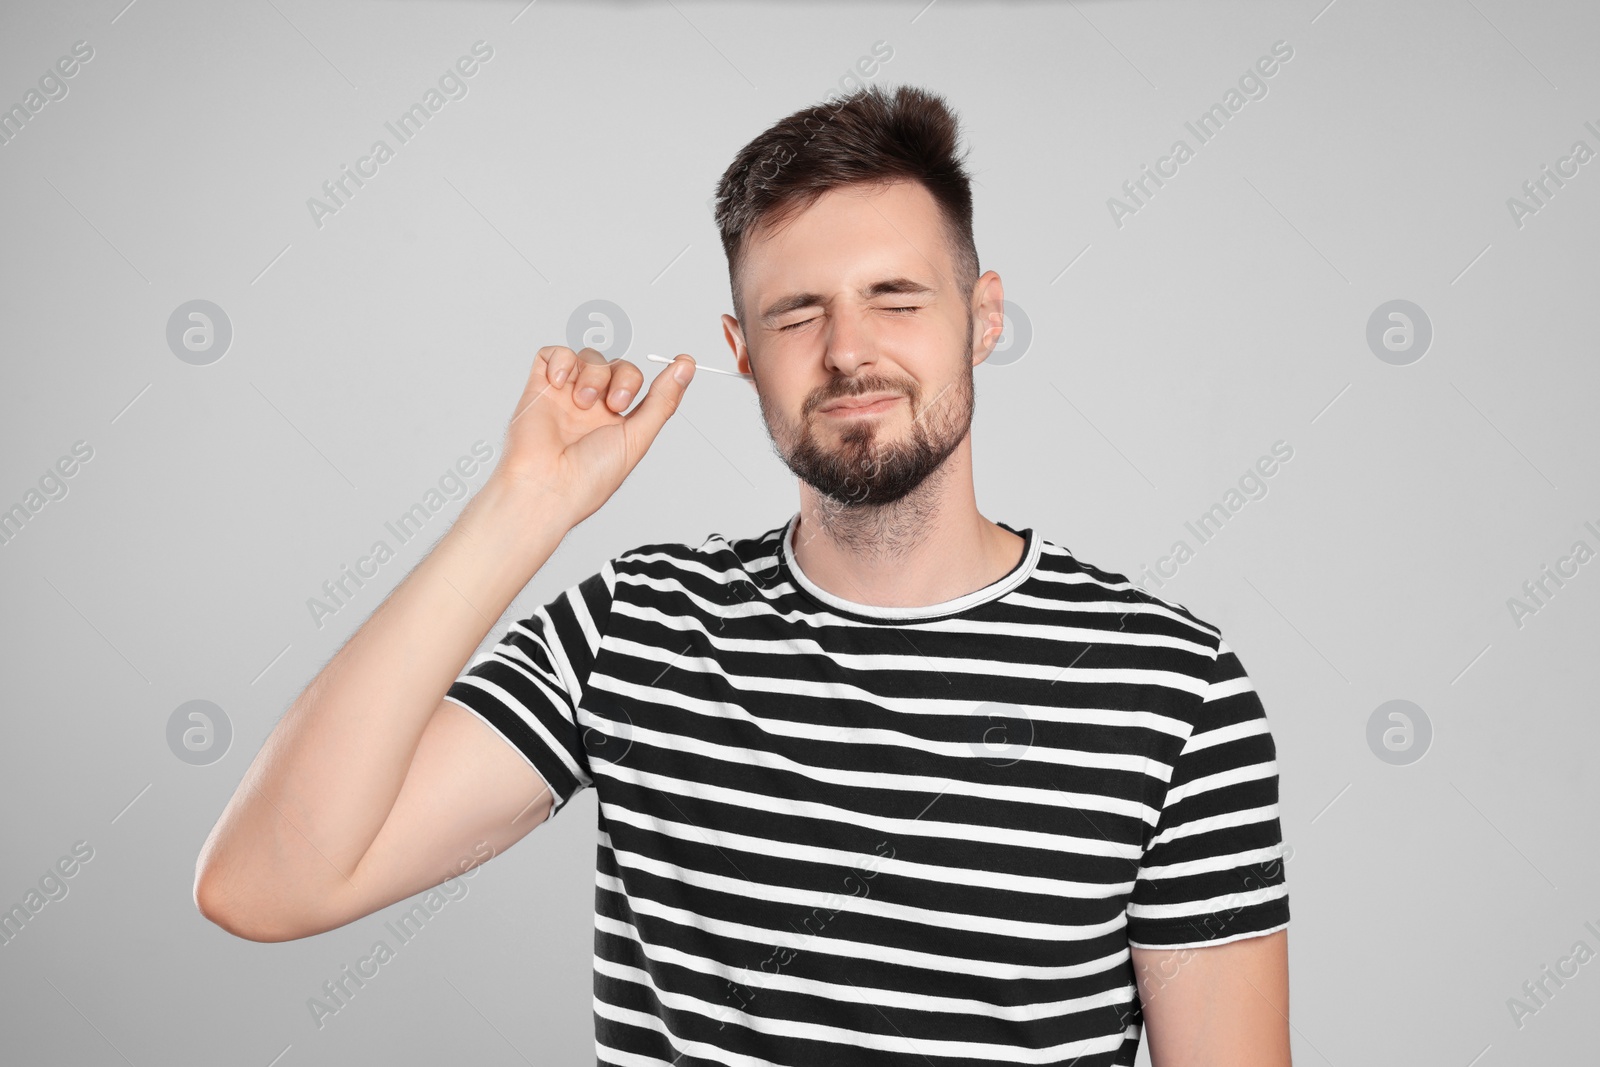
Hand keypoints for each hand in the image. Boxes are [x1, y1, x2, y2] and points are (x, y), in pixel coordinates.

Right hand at [489, 346, 695, 524]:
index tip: (681, 363)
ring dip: (593, 373)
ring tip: (582, 402)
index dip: (656, 378)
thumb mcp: (638, 436)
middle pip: (617, 367)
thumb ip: (662, 400)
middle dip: (623, 378)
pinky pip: (551, 355)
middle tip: (614, 405)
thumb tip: (686, 366)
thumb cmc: (589, 476)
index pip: (638, 386)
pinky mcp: (539, 388)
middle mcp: (591, 408)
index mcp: (615, 423)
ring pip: (589, 357)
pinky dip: (560, 360)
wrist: (547, 486)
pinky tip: (560, 384)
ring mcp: (564, 397)